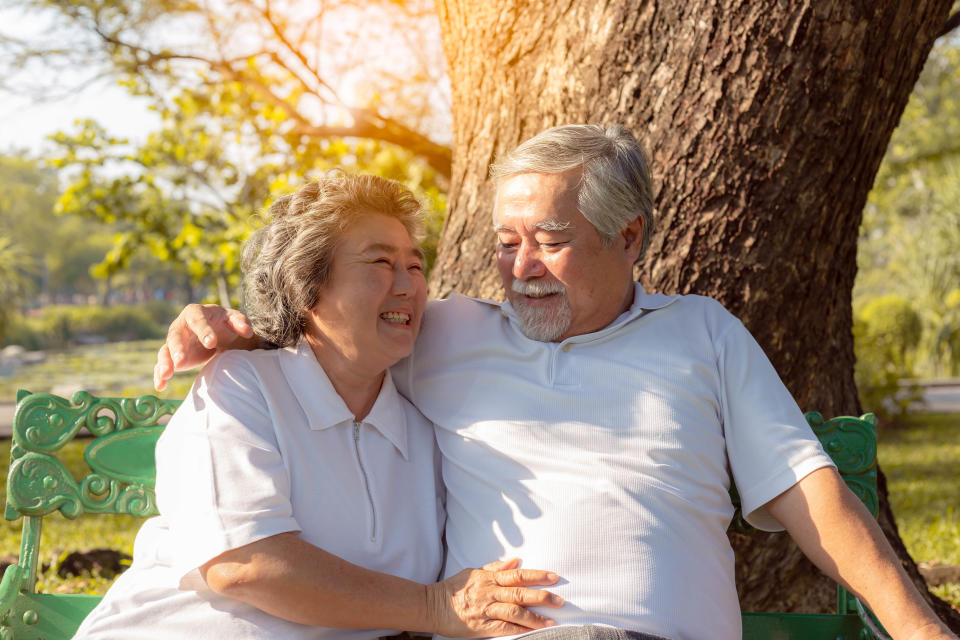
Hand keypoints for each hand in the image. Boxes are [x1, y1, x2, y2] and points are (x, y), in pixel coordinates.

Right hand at [154, 304, 256, 390]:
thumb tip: (247, 331)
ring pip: (166, 351)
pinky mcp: (173, 357)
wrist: (218, 335)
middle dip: (177, 348)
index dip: (204, 331)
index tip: (212, 343)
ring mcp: (175, 342)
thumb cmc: (225, 324)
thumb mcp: (235, 320)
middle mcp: (181, 326)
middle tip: (181, 361)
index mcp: (196, 313)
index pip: (198, 320)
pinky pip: (163, 364)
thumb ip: (241, 322)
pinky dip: (160, 375)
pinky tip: (160, 386)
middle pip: (176, 335)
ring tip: (166, 375)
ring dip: (165, 362)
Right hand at [426, 558, 562, 637]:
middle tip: (559, 599)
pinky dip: (519, 630)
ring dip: (535, 617)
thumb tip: (516, 560)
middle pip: (520, 592)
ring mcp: (486, 609)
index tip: (554, 577)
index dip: (537, 575)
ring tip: (551, 621)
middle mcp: (490, 592)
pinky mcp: (482, 626)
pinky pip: (503, 628)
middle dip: (542, 596)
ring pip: (514, 611)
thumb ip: (495, 567)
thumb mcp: (474, 572)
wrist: (432, 605)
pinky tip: (531, 631)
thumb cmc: (454, 588)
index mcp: (489, 578)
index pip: (517, 575)